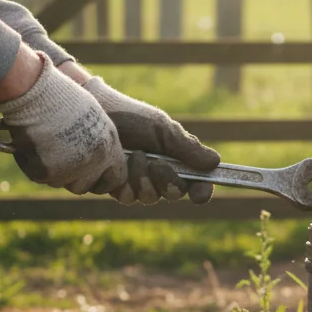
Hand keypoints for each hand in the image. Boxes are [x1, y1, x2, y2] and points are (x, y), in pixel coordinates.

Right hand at [0, 53, 125, 193]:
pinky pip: (37, 175)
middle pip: (86, 187)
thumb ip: (98, 140)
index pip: (116, 179)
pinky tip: (29, 141)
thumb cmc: (61, 95)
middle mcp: (94, 160)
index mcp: (109, 145)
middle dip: (73, 178)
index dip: (103, 179)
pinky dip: (30, 162)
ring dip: (52, 170)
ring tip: (44, 143)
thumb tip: (100, 158)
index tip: (90, 172)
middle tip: (58, 157)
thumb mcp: (93, 116)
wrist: (35, 90)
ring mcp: (70, 168)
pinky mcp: (46, 171)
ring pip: (61, 183)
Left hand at [81, 75, 221, 204]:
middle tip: (156, 164)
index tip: (200, 194)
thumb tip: (215, 162)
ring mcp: (135, 183)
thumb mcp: (163, 129)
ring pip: (149, 198)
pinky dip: (125, 182)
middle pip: (173, 195)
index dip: (201, 191)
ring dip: (143, 179)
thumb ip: (187, 147)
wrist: (95, 113)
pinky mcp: (114, 187)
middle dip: (167, 181)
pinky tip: (118, 164)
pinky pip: (126, 198)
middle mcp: (156, 175)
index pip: (195, 183)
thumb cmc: (131, 116)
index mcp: (174, 160)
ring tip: (133, 155)